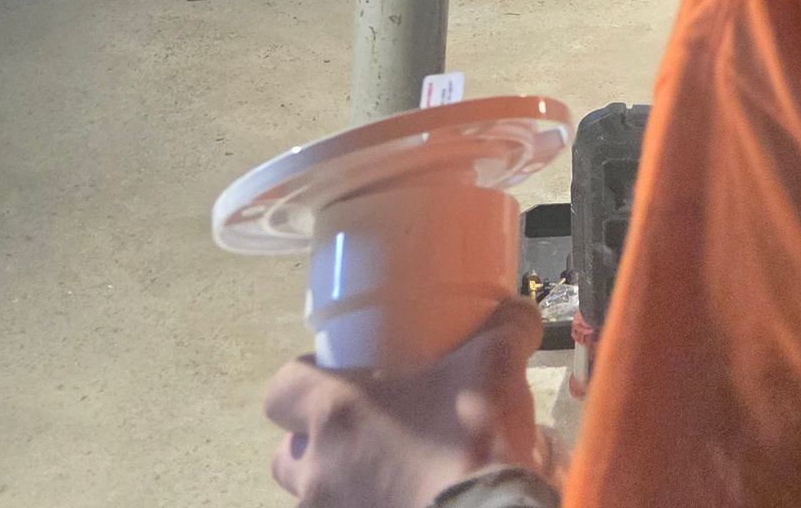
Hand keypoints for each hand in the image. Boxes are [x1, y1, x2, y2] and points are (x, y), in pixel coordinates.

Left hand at [264, 301, 543, 506]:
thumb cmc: (471, 438)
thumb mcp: (495, 365)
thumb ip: (505, 329)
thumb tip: (518, 311)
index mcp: (337, 413)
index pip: (281, 389)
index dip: (302, 380)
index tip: (337, 375)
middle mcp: (319, 470)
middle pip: (287, 454)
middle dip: (313, 443)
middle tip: (361, 430)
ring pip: (312, 498)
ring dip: (338, 485)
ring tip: (386, 475)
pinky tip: (402, 502)